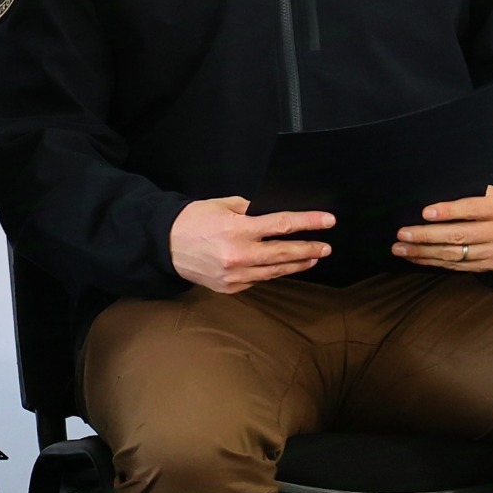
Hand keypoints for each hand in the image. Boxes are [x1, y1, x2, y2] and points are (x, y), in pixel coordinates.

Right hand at [170, 197, 334, 293]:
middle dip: (310, 249)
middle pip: (285, 253)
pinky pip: (258, 279)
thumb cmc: (192, 220)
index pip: (282, 224)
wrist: (164, 246)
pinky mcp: (230, 287)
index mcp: (238, 229)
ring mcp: (235, 275)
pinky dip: (271, 272)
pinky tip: (280, 267)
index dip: (309, 222)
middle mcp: (239, 254)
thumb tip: (273, 213)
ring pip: (275, 271)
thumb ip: (250, 209)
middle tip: (326, 247)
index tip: (328, 221)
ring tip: (312, 258)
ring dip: (297, 264)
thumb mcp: (222, 205)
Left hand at [395, 185, 492, 272]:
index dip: (447, 211)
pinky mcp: (488, 266)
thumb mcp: (482, 192)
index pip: (471, 209)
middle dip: (426, 236)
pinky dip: (432, 262)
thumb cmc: (487, 203)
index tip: (424, 213)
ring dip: (423, 252)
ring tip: (400, 248)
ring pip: (454, 254)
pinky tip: (414, 258)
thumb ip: (460, 196)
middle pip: (458, 235)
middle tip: (402, 234)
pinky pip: (456, 266)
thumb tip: (423, 205)